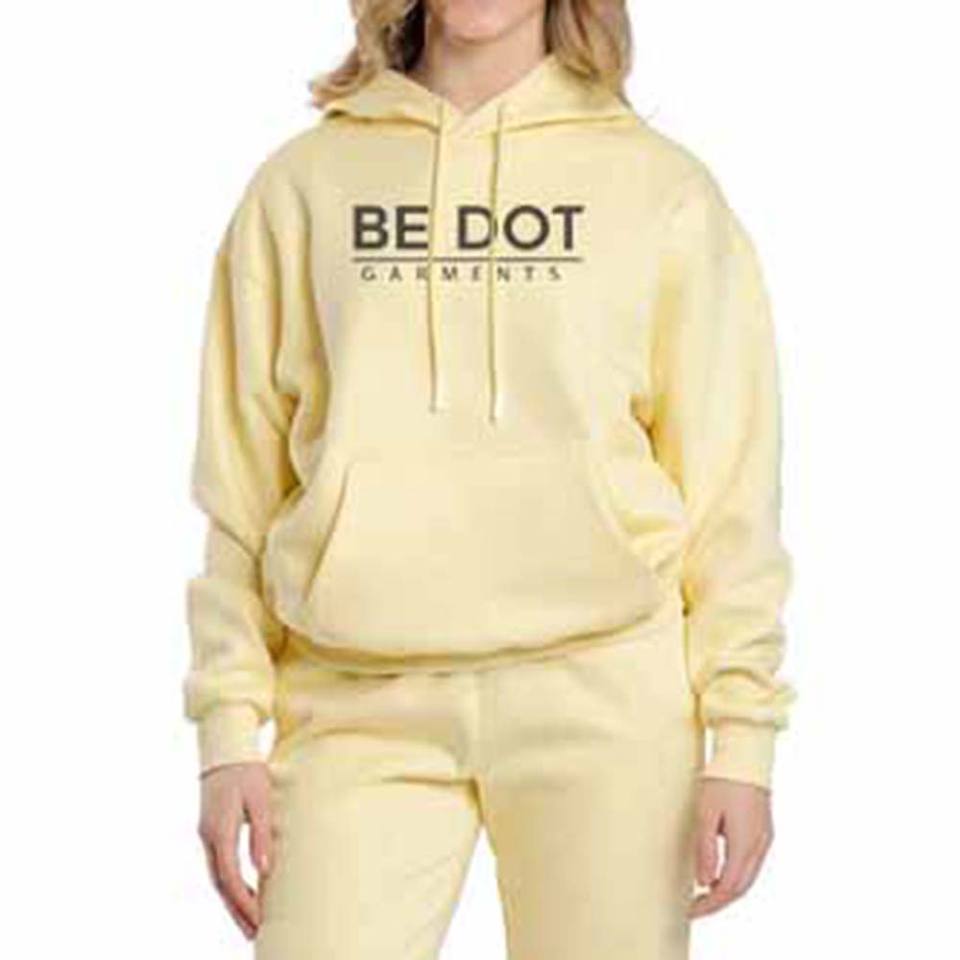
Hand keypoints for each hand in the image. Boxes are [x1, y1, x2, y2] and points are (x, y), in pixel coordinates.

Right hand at [197, 762, 272, 938]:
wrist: (225, 749)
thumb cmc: (247, 771)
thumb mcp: (260, 799)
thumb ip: (261, 834)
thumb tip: (264, 871)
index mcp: (219, 830)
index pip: (230, 877)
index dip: (244, 901)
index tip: (260, 920)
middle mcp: (208, 837)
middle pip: (220, 884)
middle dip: (237, 910)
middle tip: (254, 934)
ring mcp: (206, 835)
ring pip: (217, 877)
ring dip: (232, 901)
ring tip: (250, 922)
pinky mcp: (210, 831)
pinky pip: (218, 865)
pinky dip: (230, 884)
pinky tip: (243, 893)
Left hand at [689, 778, 773, 917]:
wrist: (747, 755)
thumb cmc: (722, 780)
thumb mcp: (706, 813)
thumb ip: (705, 849)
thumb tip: (705, 883)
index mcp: (746, 844)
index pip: (729, 888)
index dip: (710, 904)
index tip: (690, 911)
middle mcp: (760, 846)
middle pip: (741, 888)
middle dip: (718, 902)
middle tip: (694, 908)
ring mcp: (765, 839)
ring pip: (748, 878)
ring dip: (727, 890)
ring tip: (703, 894)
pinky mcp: (764, 831)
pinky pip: (751, 864)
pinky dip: (735, 875)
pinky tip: (720, 873)